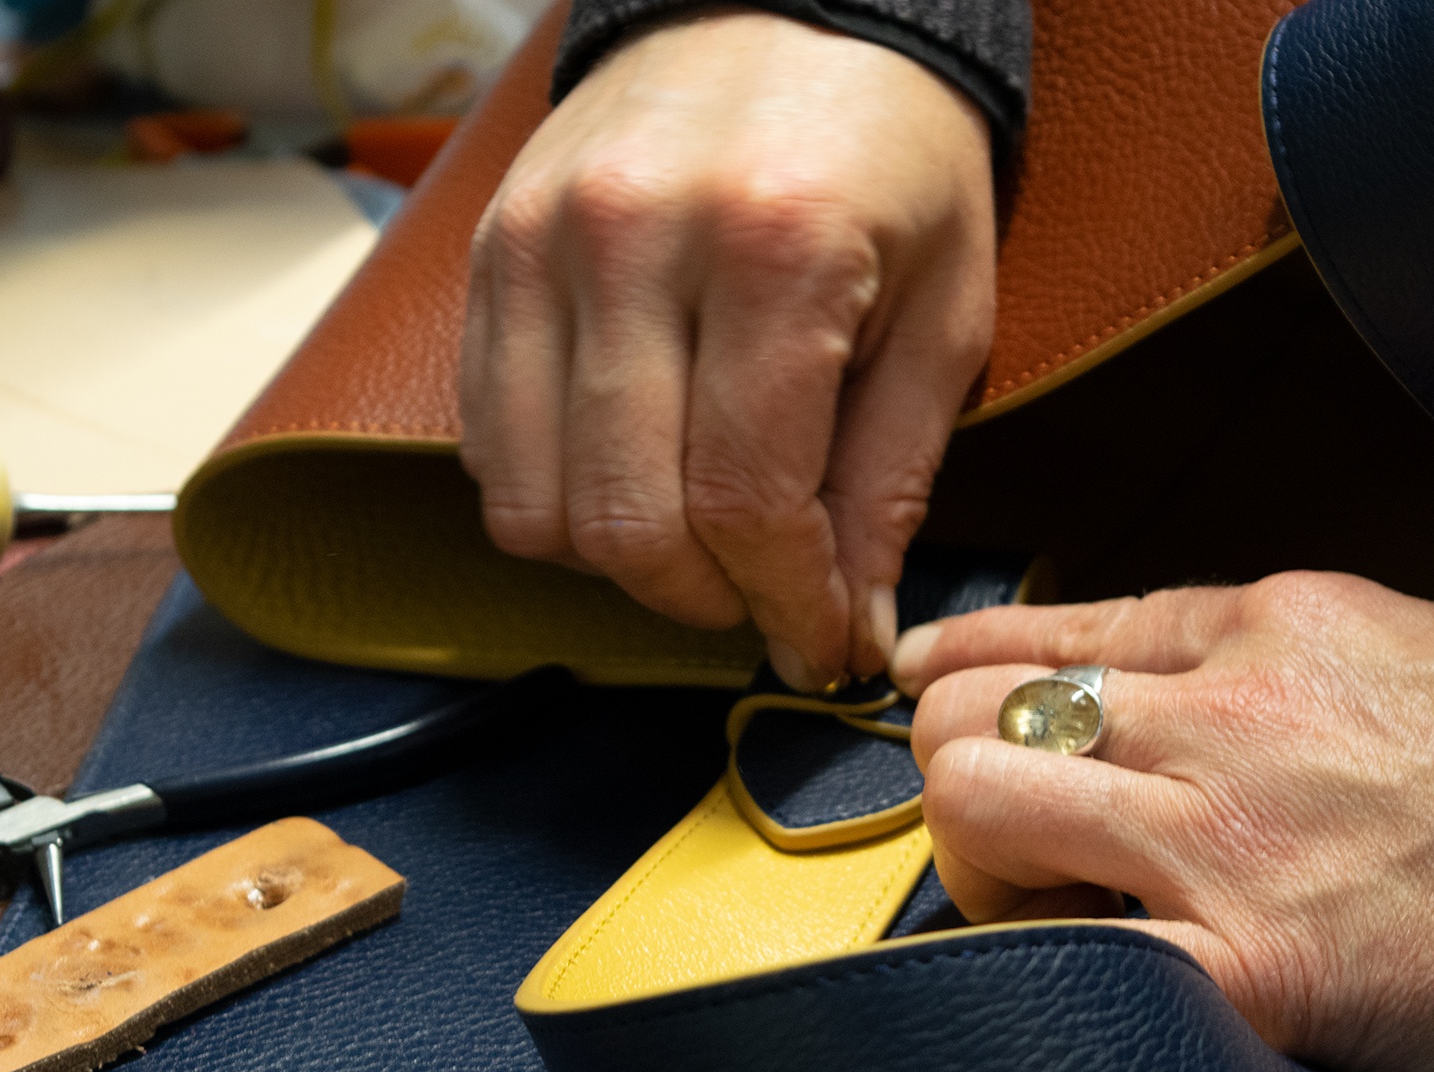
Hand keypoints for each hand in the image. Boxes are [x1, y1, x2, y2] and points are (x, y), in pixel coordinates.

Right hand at [461, 7, 996, 689]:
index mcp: (774, 249)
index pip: (745, 502)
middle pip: (627, 520)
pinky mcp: (488, 254)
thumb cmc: (890, 156)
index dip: (785, 606)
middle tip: (763, 602)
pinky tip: (631, 475)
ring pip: (537, 504)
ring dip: (623, 564)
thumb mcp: (945, 309)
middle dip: (706, 601)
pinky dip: (556, 499)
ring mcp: (539, 245)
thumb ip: (891, 477)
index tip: (820, 645)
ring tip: (699, 540)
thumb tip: (846, 623)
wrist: (783, 5)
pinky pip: (488, 444)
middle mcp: (632, 241)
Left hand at [893, 573, 1433, 1071]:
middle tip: (990, 815)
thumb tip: (1253, 675)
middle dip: (957, 755)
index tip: (930, 672)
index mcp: (1289, 621)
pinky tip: (1076, 974)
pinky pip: (1058, 955)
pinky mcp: (1245, 970)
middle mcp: (1230, 708)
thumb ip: (1331, 651)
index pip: (1078, 619)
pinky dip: (1039, 965)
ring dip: (973, 851)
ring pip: (978, 797)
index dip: (982, 651)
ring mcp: (1224, 835)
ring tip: (1026, 899)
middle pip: (986, 701)